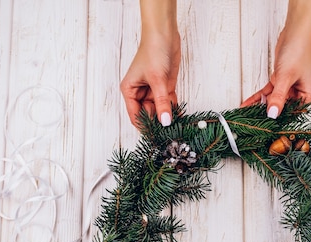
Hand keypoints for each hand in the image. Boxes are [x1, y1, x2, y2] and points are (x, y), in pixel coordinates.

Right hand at [121, 0, 179, 126]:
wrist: (165, 35)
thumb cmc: (153, 52)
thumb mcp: (157, 80)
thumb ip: (162, 103)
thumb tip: (165, 122)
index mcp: (130, 90)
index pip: (135, 116)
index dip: (144, 127)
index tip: (155, 137)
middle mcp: (140, 92)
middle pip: (148, 115)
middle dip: (158, 123)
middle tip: (169, 133)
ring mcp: (153, 90)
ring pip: (159, 110)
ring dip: (167, 117)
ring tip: (176, 127)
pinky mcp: (165, 87)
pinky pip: (168, 103)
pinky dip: (174, 110)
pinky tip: (180, 117)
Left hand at [241, 0, 310, 118]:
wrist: (295, 32)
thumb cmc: (298, 51)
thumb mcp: (286, 77)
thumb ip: (278, 97)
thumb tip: (273, 114)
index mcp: (308, 96)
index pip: (291, 112)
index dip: (278, 118)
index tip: (264, 126)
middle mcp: (300, 93)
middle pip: (281, 107)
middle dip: (266, 113)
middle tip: (250, 121)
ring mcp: (290, 87)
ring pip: (273, 100)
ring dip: (259, 105)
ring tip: (245, 114)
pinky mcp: (281, 81)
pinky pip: (268, 92)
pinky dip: (258, 97)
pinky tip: (247, 103)